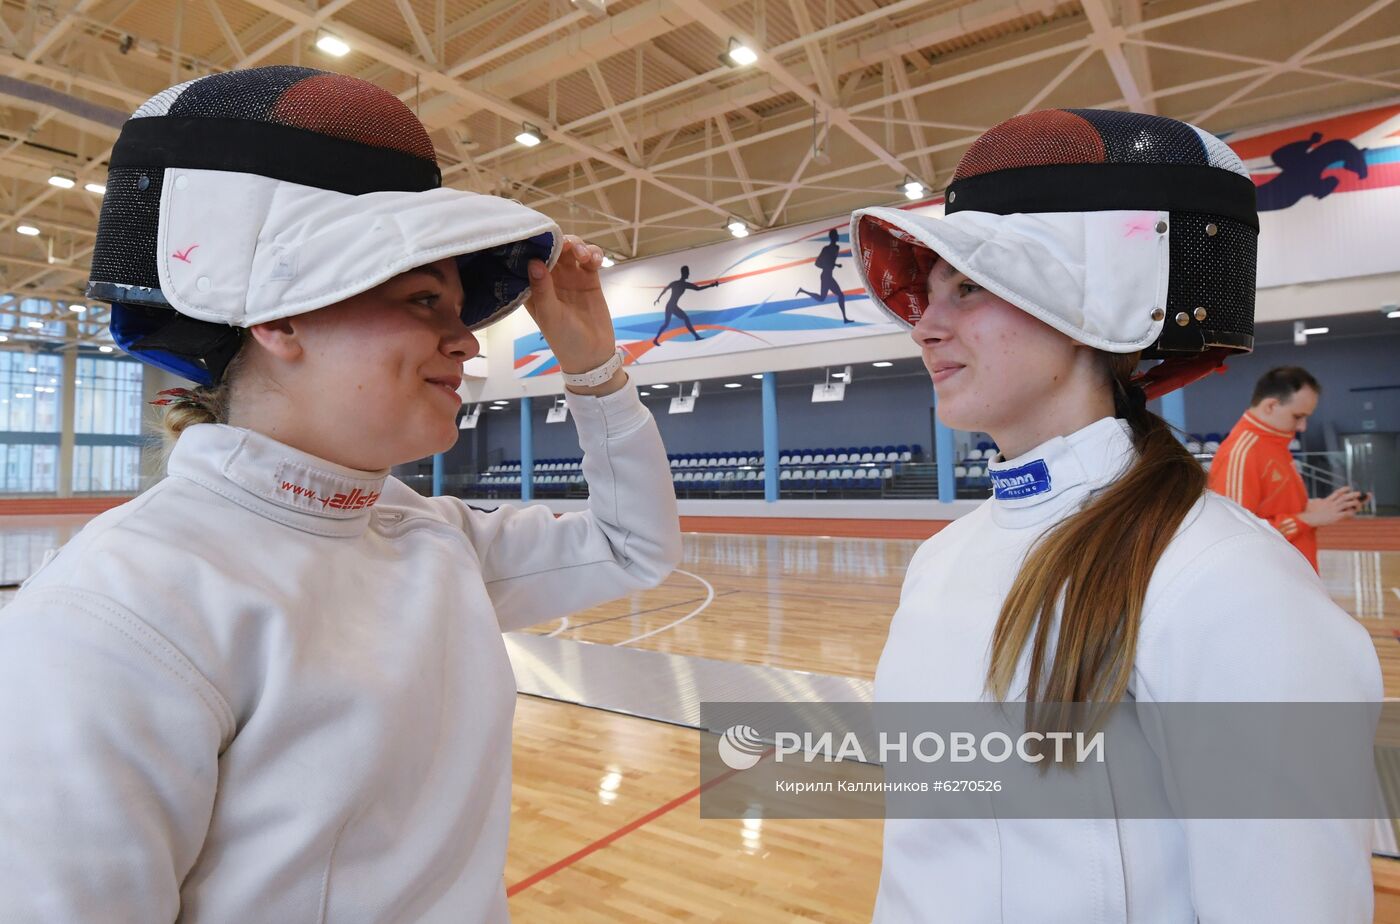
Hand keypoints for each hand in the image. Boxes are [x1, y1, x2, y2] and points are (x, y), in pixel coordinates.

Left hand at [526, 235, 625, 394]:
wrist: (593, 355)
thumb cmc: (565, 339)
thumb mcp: (550, 316)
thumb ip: (542, 290)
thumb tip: (534, 262)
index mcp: (533, 287)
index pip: (527, 259)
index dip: (532, 245)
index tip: (538, 236)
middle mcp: (550, 279)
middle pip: (552, 249)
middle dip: (560, 242)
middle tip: (569, 247)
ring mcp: (570, 277)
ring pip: (572, 250)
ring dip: (578, 246)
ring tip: (584, 256)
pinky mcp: (589, 278)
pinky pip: (590, 258)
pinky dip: (593, 253)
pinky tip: (595, 261)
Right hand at [1298, 487, 1363, 526]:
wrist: (1307, 519)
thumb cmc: (1308, 514)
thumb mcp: (1312, 505)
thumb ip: (1317, 501)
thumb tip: (1318, 500)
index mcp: (1326, 501)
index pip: (1337, 493)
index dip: (1344, 490)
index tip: (1349, 487)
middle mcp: (1331, 504)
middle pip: (1344, 497)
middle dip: (1352, 494)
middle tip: (1359, 493)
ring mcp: (1333, 510)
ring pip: (1347, 504)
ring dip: (1354, 503)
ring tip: (1359, 504)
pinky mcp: (1335, 517)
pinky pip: (1346, 513)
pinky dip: (1351, 512)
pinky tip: (1353, 513)